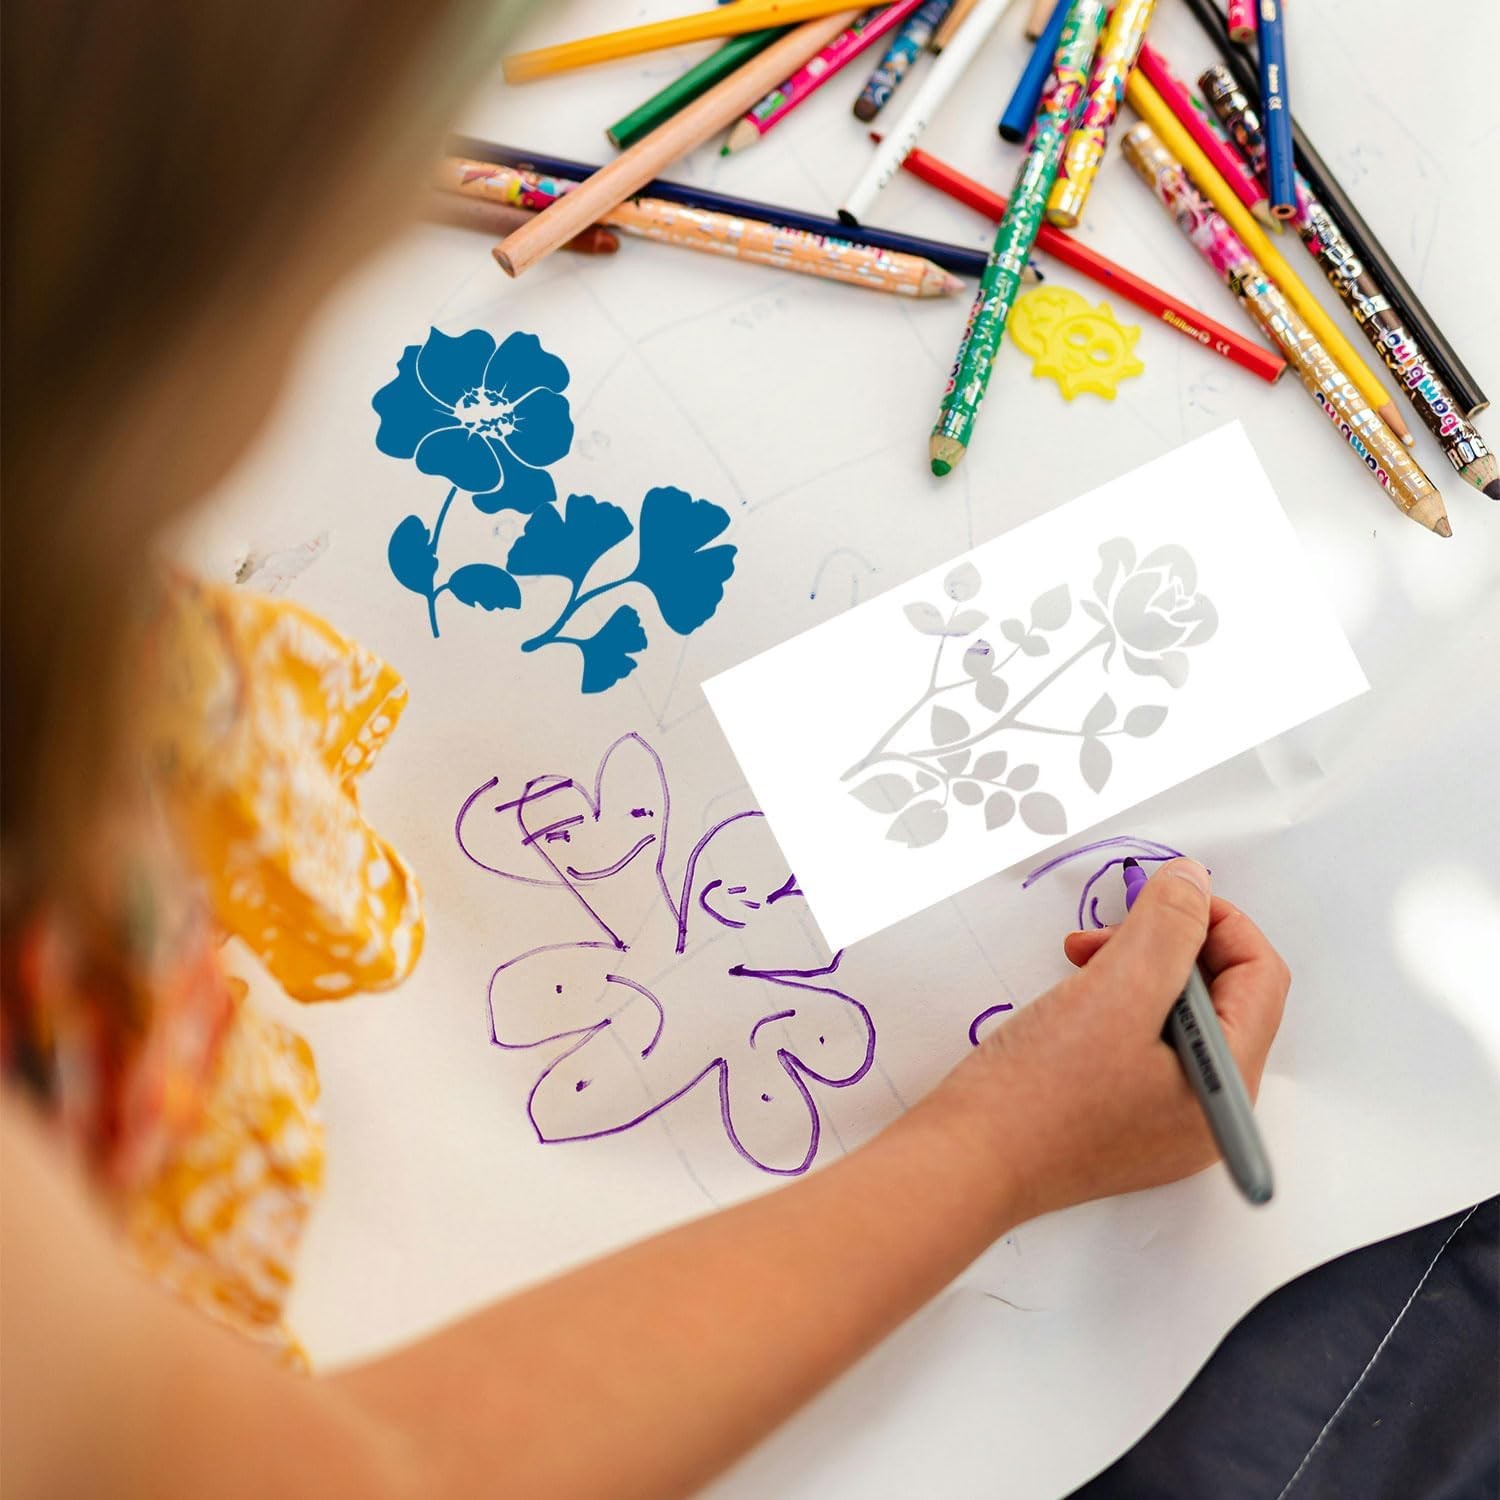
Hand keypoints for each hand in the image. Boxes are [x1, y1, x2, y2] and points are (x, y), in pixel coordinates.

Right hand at [932, 859, 1288, 1223]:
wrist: (964, 1164)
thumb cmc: (1037, 1096)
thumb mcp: (1115, 991)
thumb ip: (1167, 928)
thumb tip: (1193, 883)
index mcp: (1226, 1086)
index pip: (1259, 976)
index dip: (1216, 920)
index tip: (1163, 894)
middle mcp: (1206, 1110)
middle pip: (1219, 995)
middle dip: (1167, 945)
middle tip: (1105, 933)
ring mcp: (1163, 1120)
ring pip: (1176, 1016)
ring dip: (1134, 970)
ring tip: (1079, 962)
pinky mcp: (1120, 1119)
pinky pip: (1142, 1044)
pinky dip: (1114, 1004)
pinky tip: (1072, 999)